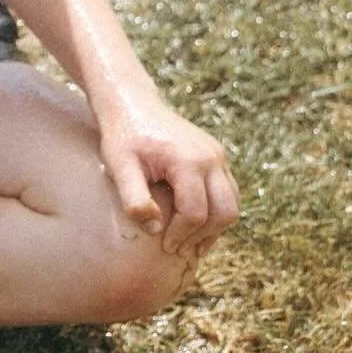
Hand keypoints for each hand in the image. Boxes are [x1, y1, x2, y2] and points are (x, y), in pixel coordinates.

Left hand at [97, 87, 239, 258]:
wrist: (133, 103)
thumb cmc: (123, 136)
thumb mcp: (119, 166)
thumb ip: (134, 200)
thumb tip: (155, 229)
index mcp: (187, 160)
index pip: (195, 213)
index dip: (181, 236)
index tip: (165, 247)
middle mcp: (210, 156)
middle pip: (224, 212)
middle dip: (203, 236)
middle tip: (180, 250)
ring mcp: (217, 155)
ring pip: (232, 204)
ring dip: (215, 228)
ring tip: (190, 243)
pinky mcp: (217, 155)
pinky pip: (228, 192)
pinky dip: (218, 212)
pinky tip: (196, 225)